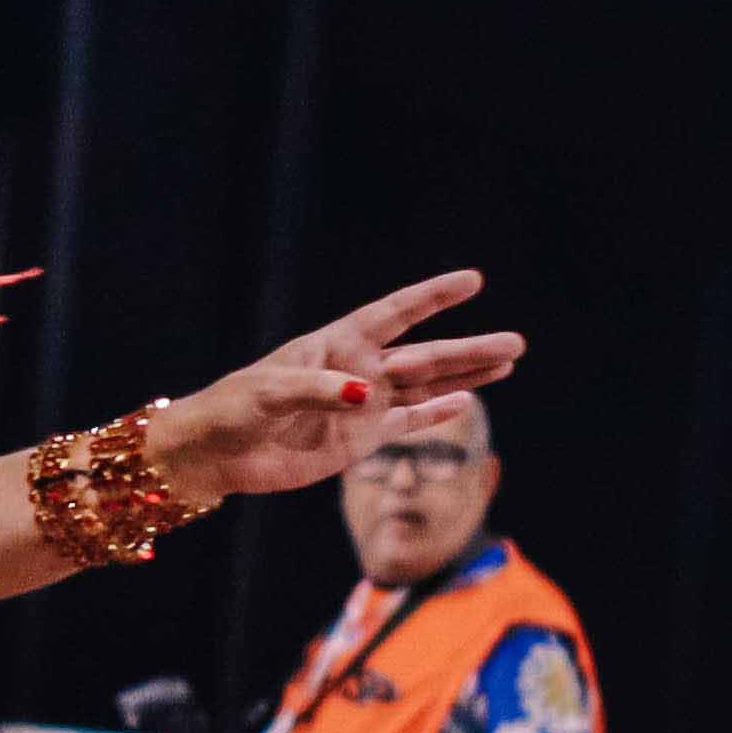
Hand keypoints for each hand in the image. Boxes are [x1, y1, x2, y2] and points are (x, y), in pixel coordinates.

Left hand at [150, 272, 521, 501]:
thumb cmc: (233, 408)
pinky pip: (406, 424)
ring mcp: (362, 407)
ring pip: (426, 387)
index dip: (433, 297)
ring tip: (507, 362)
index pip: (396, 314)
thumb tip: (366, 396)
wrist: (214, 453)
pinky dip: (436, 414)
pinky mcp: (358, 442)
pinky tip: (467, 401)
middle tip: (517, 342)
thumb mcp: (270, 391)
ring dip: (466, 377)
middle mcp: (357, 370)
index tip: (473, 279)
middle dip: (470, 349)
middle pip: (425, 356)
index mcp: (336, 344)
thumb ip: (319, 389)